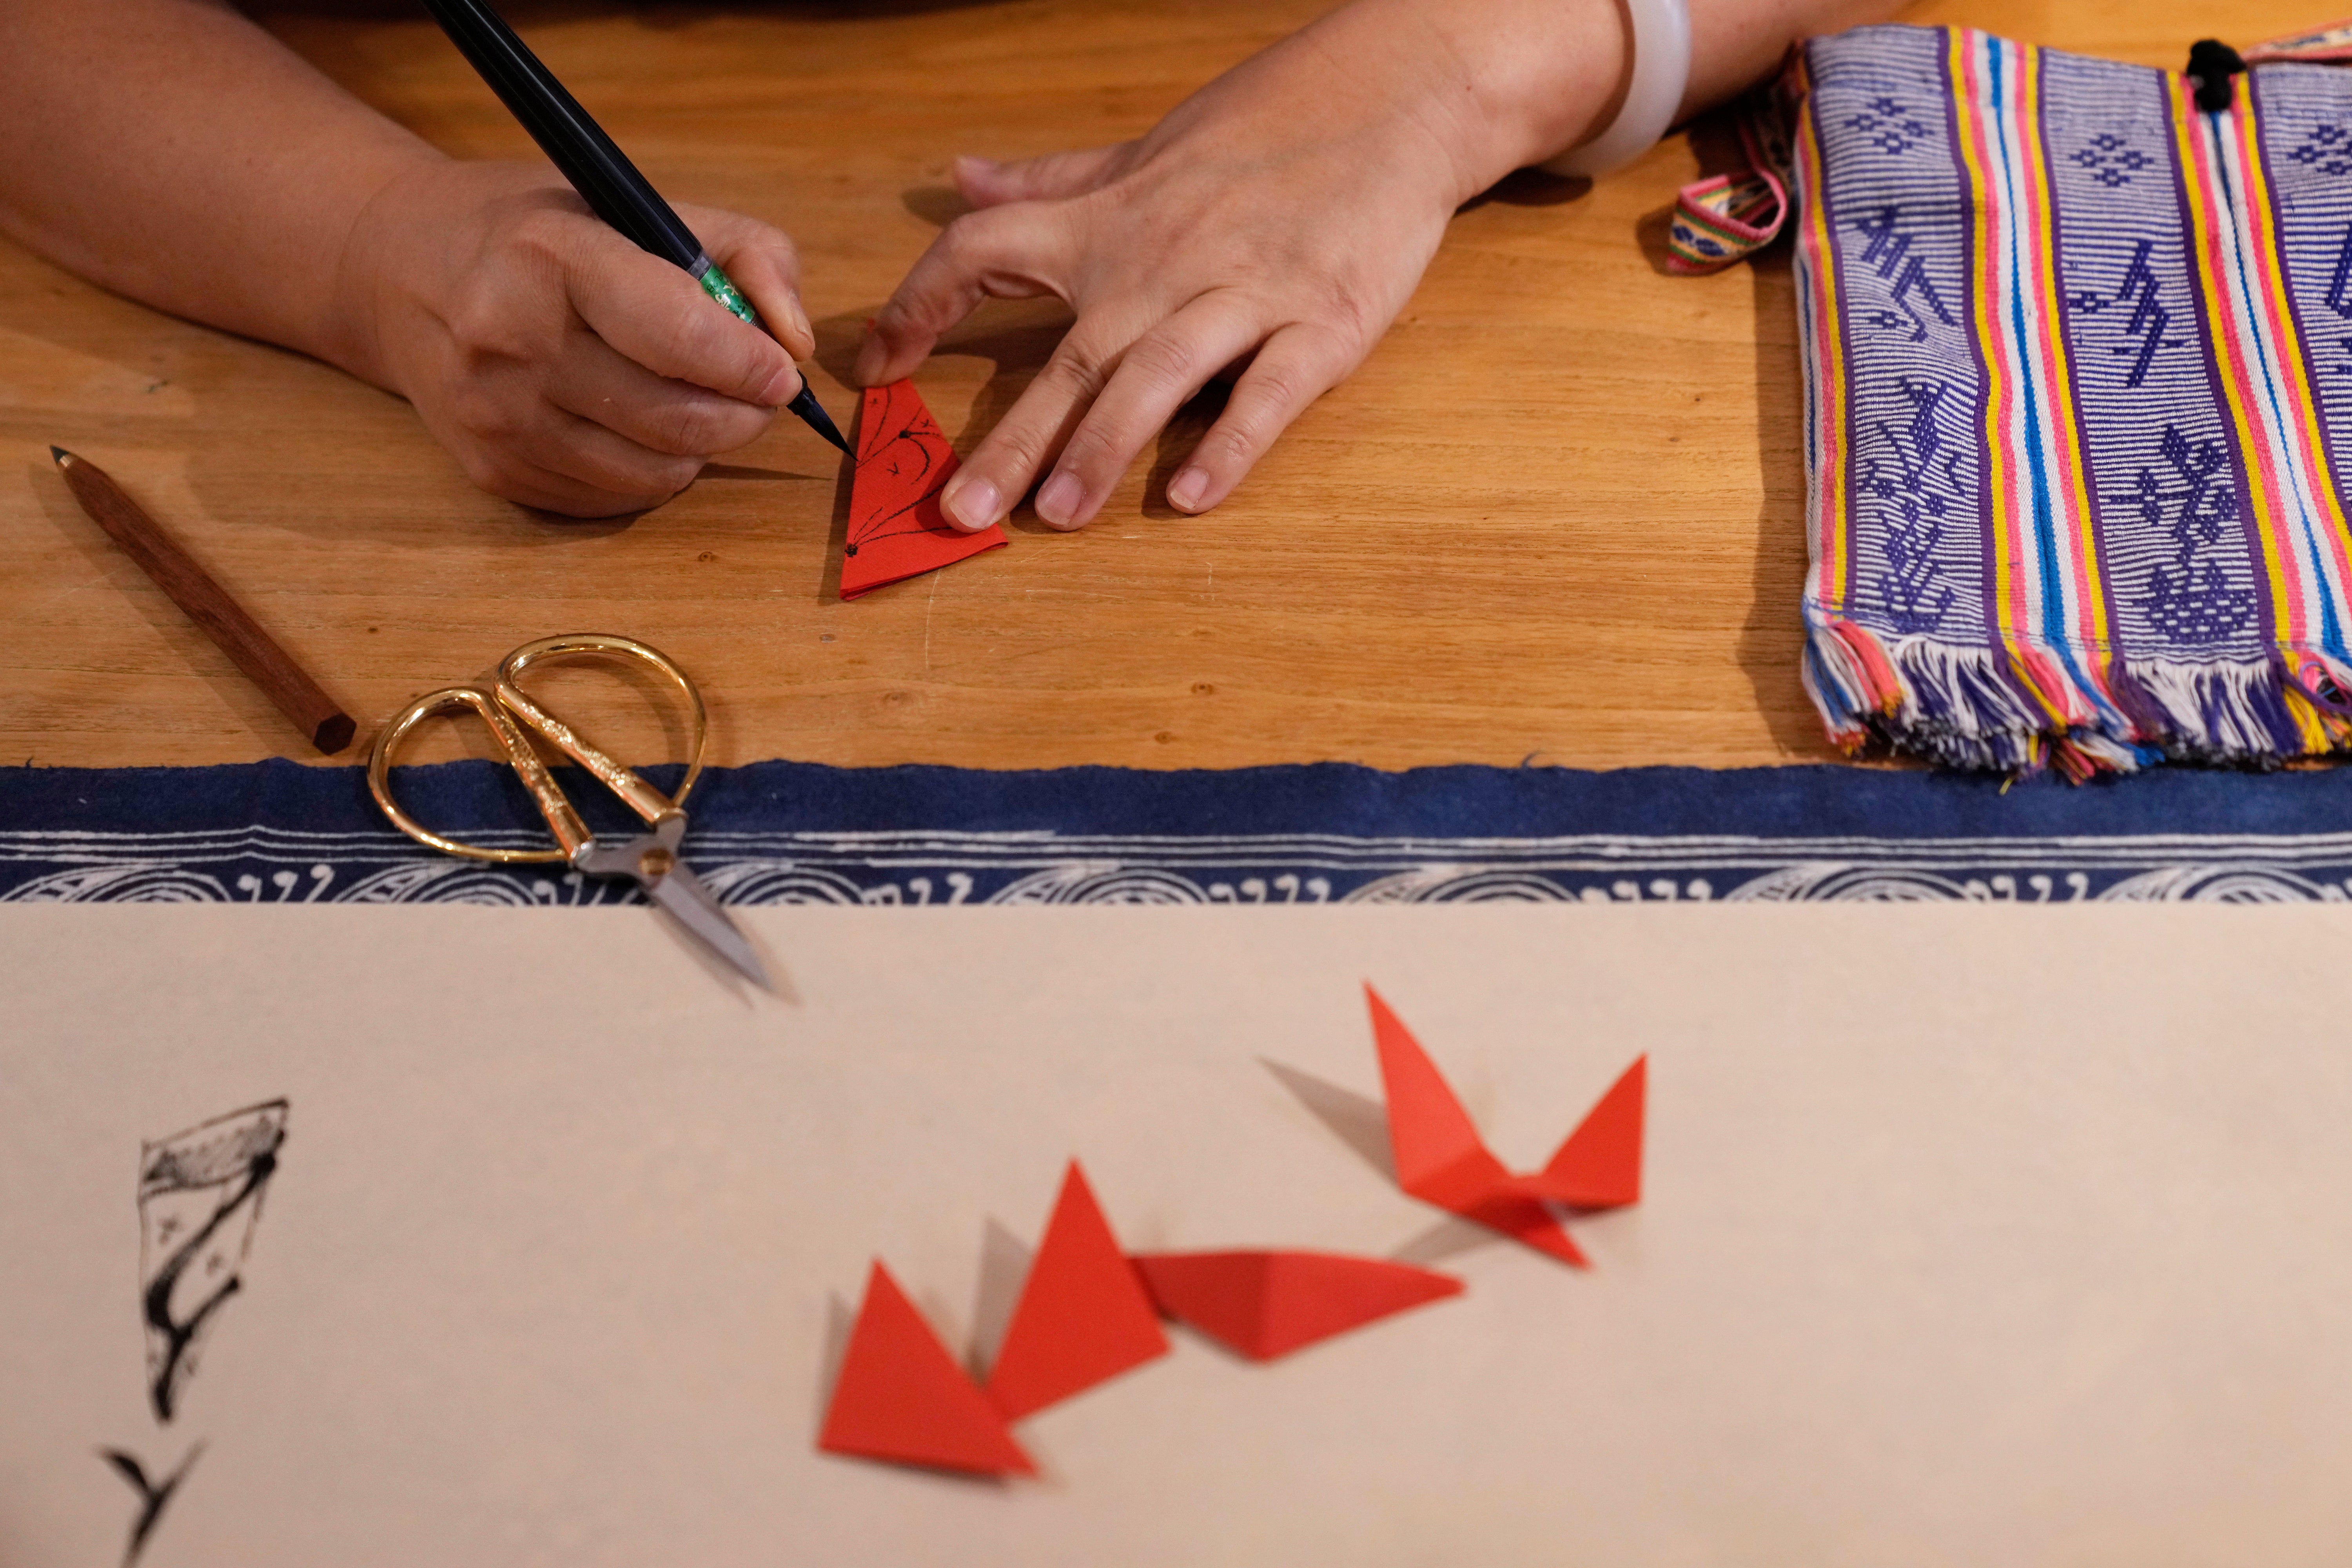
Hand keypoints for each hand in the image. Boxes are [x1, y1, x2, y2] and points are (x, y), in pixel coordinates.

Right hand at [339, 160, 815, 516]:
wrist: (402, 272)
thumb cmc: (540, 234)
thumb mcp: (642, 206)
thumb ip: (748, 254)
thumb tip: (795, 342)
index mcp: (549, 261)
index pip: (679, 336)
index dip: (751, 365)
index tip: (782, 372)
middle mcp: (511, 344)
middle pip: (678, 419)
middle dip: (743, 414)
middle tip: (755, 393)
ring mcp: (498, 419)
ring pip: (657, 473)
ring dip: (701, 446)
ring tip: (694, 401)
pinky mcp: (495, 472)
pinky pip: (616, 498)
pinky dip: (650, 469)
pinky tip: (634, 424)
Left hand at [853, 0, 1604, 532]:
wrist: (1393, 99)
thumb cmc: (1265, 130)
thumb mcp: (1145, 149)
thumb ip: (1053, 180)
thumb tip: (962, 179)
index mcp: (1110, 222)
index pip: (984, 250)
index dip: (920, 303)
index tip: (875, 365)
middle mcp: (1162, 261)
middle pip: (1069, 358)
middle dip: (1012, 439)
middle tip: (961, 512)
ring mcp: (1245, 293)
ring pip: (1156, 376)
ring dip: (1104, 448)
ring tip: (1059, 516)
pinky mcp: (1323, 321)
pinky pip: (1268, 391)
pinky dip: (1232, 443)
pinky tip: (1192, 496)